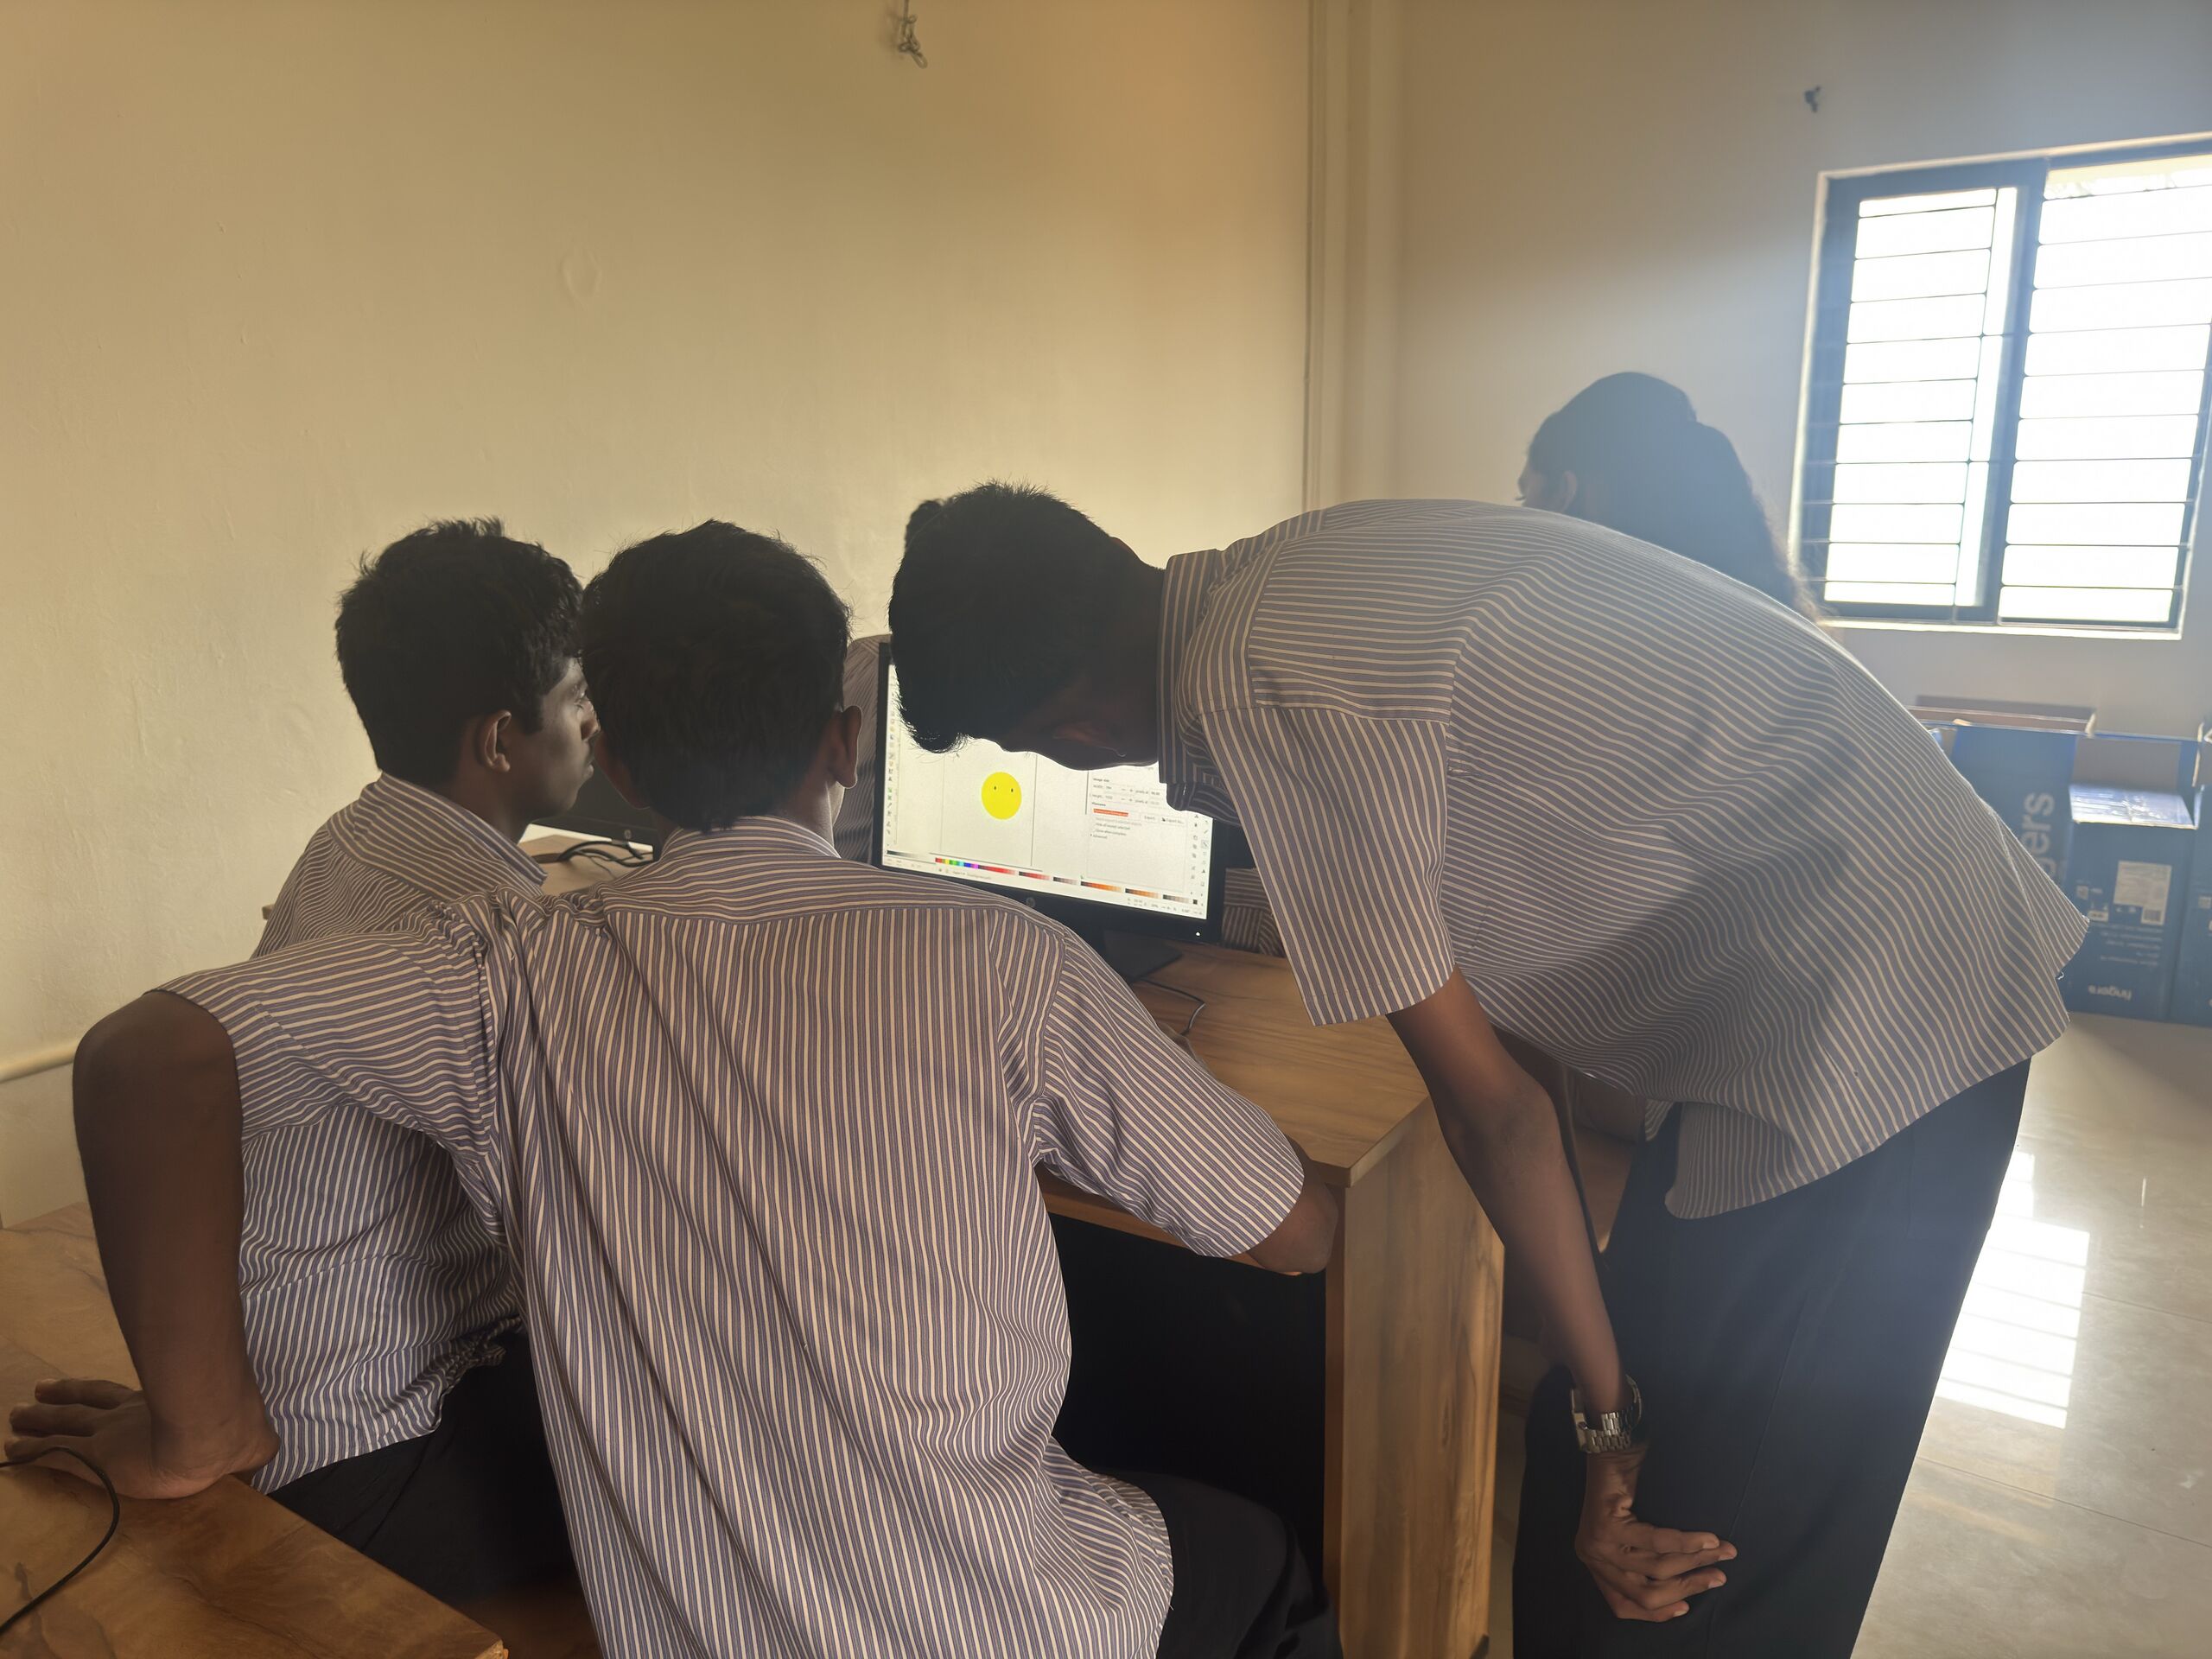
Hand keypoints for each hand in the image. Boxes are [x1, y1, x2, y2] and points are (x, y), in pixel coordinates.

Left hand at [6, 1378, 276, 1499]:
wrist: (212, 1437)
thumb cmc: (231, 1436)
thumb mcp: (248, 1441)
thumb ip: (249, 1445)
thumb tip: (265, 1451)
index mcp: (157, 1411)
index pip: (118, 1398)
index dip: (94, 1392)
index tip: (72, 1387)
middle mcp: (127, 1417)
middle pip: (84, 1405)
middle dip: (59, 1401)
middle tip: (34, 1394)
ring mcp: (109, 1437)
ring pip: (64, 1427)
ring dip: (38, 1423)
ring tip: (15, 1416)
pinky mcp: (96, 1461)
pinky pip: (55, 1458)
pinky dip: (31, 1454)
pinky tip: (11, 1454)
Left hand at [1576, 1446, 1734, 1621]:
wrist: (1613, 1445)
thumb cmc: (1628, 1489)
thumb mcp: (1633, 1536)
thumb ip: (1645, 1564)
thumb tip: (1685, 1591)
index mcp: (1596, 1565)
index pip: (1623, 1606)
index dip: (1658, 1613)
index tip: (1686, 1607)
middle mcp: (1591, 1558)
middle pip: (1646, 1592)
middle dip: (1688, 1587)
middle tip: (1719, 1577)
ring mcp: (1597, 1543)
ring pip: (1657, 1568)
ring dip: (1696, 1562)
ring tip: (1723, 1552)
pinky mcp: (1607, 1526)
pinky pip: (1657, 1543)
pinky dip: (1688, 1543)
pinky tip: (1709, 1539)